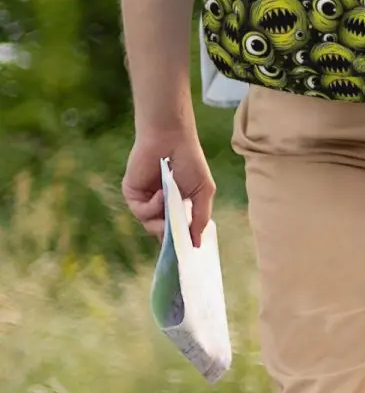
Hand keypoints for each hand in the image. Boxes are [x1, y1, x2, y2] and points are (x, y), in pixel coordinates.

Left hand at [123, 129, 214, 247]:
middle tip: (177, 237)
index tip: (186, 253)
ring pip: (150, 225)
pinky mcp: (132, 195)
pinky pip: (141, 212)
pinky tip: (162, 193)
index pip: (176, 230)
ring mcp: (145, 201)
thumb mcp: (203, 191)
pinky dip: (153, 206)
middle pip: (162, 232)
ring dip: (162, 218)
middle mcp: (160, 205)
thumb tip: (197, 244)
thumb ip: (200, 218)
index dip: (180, 241)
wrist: (171, 139)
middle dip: (170, 235)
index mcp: (177, 204)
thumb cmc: (191, 161)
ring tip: (171, 202)